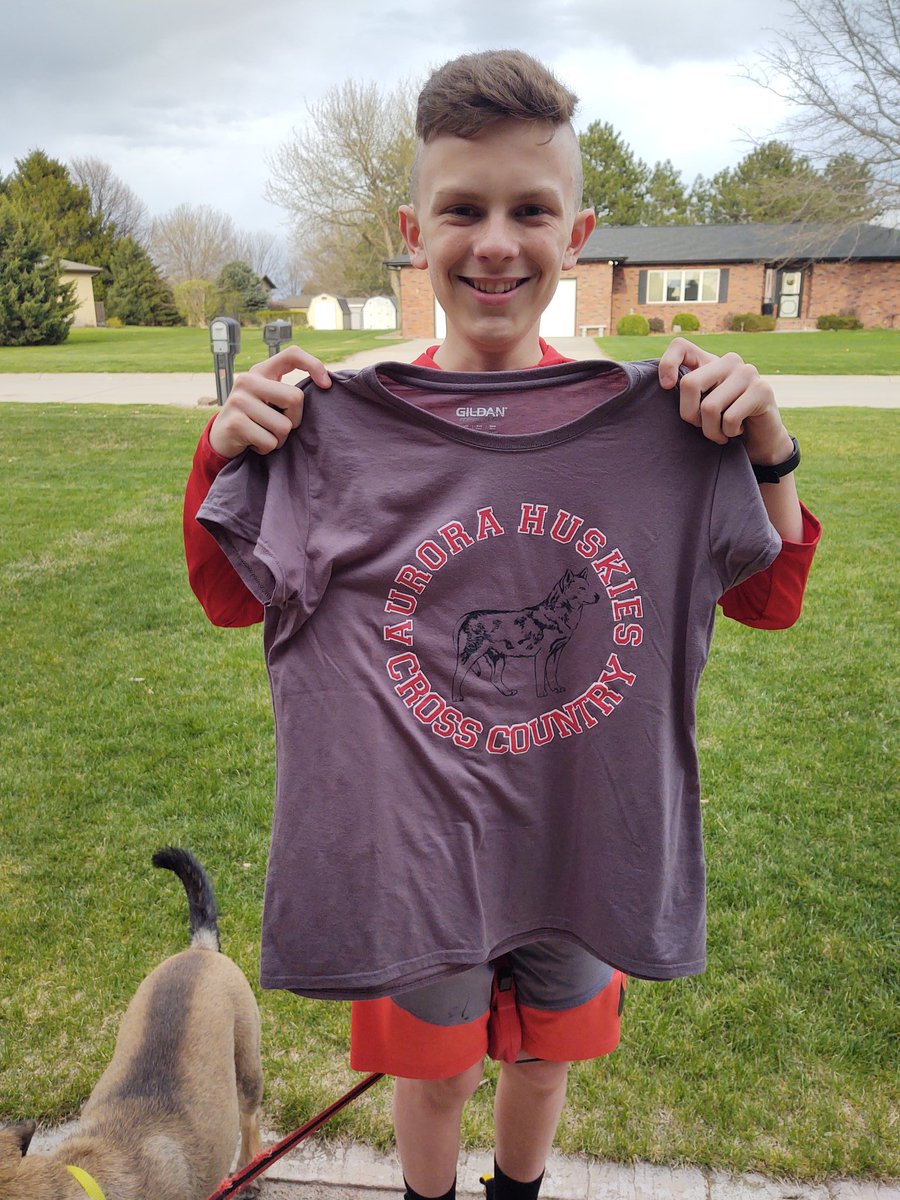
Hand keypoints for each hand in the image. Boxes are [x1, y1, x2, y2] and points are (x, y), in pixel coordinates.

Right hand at [208, 345, 330, 459]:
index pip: (291, 354)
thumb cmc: (255, 419)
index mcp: (260, 371)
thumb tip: (326, 385)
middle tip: (279, 426)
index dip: (313, 365)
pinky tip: (253, 443)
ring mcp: (239, 400)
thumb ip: (287, 392)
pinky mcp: (235, 423)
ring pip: (283, 426)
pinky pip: (270, 442)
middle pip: (295, 398)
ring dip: (279, 439)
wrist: (221, 439)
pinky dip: (266, 448)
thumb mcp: (269, 399)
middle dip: (294, 420)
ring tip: (263, 434)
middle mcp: (247, 380)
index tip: (326, 385)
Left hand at [657, 337, 793, 461]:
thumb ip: (686, 393)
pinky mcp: (762, 389)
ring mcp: (747, 372)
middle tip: (701, 425)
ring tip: (720, 432)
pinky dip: (728, 433)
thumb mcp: (700, 405)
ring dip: (711, 431)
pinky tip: (738, 430)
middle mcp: (729, 360)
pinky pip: (729, 418)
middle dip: (690, 415)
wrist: (760, 438)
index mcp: (710, 361)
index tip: (667, 387)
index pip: (680, 346)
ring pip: (709, 407)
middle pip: (690, 384)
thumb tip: (665, 385)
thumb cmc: (724, 422)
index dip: (667, 364)